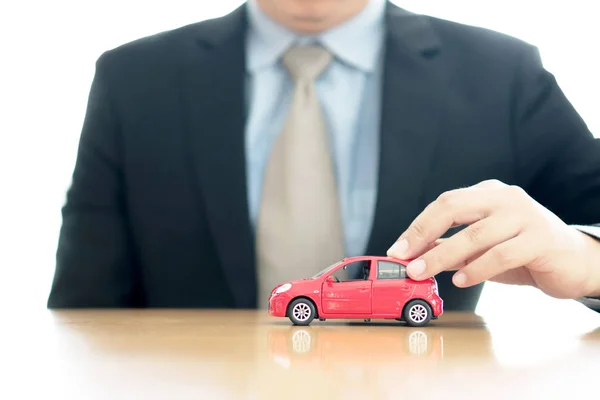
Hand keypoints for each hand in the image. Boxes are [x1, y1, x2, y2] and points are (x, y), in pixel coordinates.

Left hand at [387, 180, 599, 298]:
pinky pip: (500, 254)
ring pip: (474, 234)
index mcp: (488, 194)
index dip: (417, 227)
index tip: (397, 250)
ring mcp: (525, 215)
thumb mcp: (481, 248)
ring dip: (443, 256)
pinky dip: (476, 268)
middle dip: (423, 235)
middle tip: (406, 261)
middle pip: (454, 208)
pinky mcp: (540, 239)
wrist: (575, 261)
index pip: (444, 203)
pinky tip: (460, 280)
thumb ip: (451, 247)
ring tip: (424, 273)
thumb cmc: (524, 253)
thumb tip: (414, 256)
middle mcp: (505, 198)